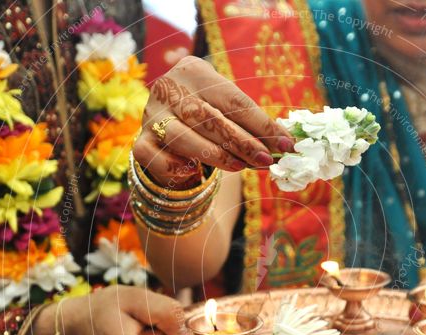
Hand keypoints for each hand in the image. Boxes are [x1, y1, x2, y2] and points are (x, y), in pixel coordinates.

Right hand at [132, 55, 294, 186]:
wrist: (167, 115)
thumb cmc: (208, 110)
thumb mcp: (227, 106)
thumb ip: (250, 121)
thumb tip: (283, 143)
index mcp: (195, 71)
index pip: (234, 100)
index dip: (262, 125)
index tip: (286, 144)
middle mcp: (169, 89)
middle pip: (208, 118)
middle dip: (242, 142)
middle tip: (265, 160)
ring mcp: (150, 115)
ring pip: (181, 137)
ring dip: (215, 155)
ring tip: (240, 166)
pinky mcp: (139, 141)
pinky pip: (152, 157)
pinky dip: (173, 167)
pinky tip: (191, 171)